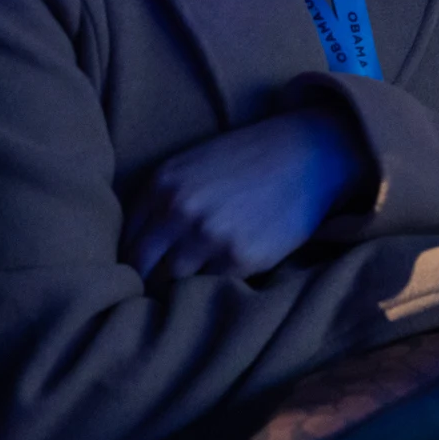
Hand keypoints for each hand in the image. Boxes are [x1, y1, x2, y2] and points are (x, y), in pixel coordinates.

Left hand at [122, 106, 371, 281]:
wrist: (312, 153)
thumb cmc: (251, 159)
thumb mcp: (194, 165)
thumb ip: (161, 201)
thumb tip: (135, 252)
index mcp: (162, 184)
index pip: (126, 242)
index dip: (133, 262)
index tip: (145, 272)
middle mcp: (179, 211)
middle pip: (142, 268)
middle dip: (150, 279)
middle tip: (164, 286)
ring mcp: (209, 236)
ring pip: (174, 282)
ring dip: (183, 284)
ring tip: (199, 279)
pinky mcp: (241, 257)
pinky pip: (212, 286)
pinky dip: (216, 284)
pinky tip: (230, 270)